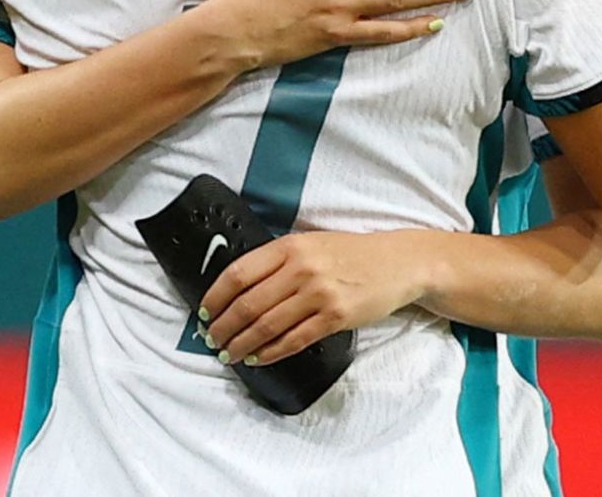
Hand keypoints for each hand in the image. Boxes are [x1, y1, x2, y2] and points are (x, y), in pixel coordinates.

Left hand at [198, 231, 425, 365]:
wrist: (397, 263)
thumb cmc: (350, 254)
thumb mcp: (311, 244)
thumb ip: (278, 261)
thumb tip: (239, 288)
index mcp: (290, 245)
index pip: (239, 272)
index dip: (215, 296)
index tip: (204, 311)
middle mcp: (302, 268)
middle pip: (248, 303)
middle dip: (223, 326)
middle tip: (212, 339)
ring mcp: (319, 294)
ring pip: (267, 325)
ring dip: (242, 343)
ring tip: (229, 353)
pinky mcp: (335, 317)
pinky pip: (294, 340)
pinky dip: (270, 353)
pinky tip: (258, 358)